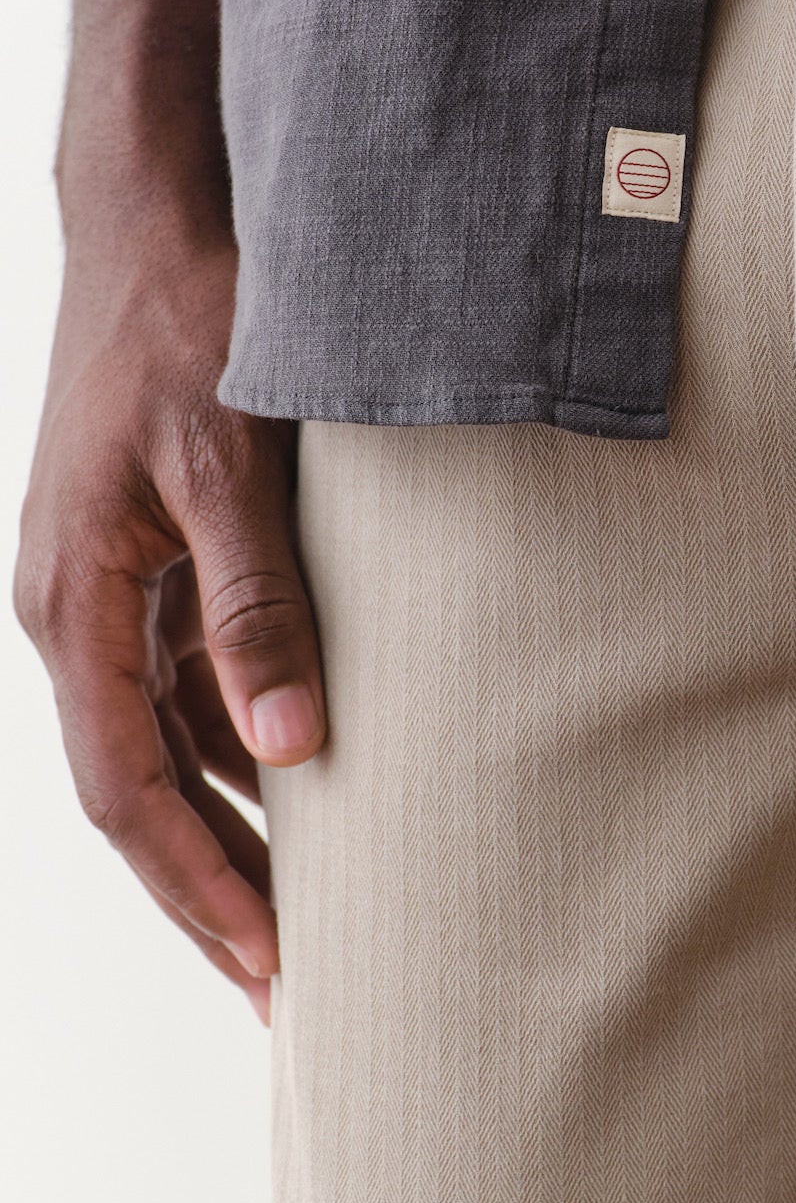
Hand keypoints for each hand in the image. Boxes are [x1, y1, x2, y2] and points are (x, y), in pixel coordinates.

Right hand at [16, 234, 324, 1022]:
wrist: (158, 219)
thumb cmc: (190, 327)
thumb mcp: (229, 465)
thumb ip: (255, 605)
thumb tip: (295, 747)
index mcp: (72, 603)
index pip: (127, 789)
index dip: (195, 884)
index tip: (268, 965)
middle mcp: (77, 611)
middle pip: (144, 787)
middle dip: (214, 886)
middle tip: (294, 983)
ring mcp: (111, 587)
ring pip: (172, 740)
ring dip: (236, 822)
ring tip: (316, 906)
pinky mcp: (153, 556)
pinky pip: (192, 679)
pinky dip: (248, 738)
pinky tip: (314, 779)